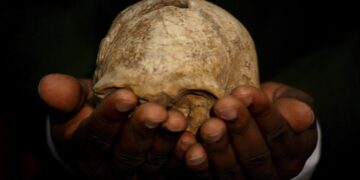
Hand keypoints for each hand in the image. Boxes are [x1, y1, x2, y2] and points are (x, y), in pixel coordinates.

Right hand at [38, 74, 186, 178]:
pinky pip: (173, 170)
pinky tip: (193, 143)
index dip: (110, 117)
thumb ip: (66, 97)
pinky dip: (183, 158)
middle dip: (141, 131)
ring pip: (151, 162)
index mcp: (86, 151)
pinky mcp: (159, 174)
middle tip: (156, 110)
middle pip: (126, 153)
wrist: (109, 133)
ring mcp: (137, 174)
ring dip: (166, 143)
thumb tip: (47, 84)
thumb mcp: (75, 103)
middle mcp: (110, 169)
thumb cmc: (90, 112)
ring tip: (177, 121)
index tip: (126, 96)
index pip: (95, 137)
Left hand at [182, 82, 316, 178]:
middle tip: (223, 107)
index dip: (263, 115)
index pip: (279, 135)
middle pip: (255, 157)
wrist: (253, 121)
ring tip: (208, 128)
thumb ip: (293, 108)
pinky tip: (189, 149)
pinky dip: (199, 166)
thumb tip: (303, 115)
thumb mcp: (288, 102)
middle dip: (239, 130)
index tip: (245, 93)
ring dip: (218, 150)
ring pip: (232, 172)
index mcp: (291, 153)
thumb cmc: (272, 108)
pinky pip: (209, 179)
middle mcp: (271, 173)